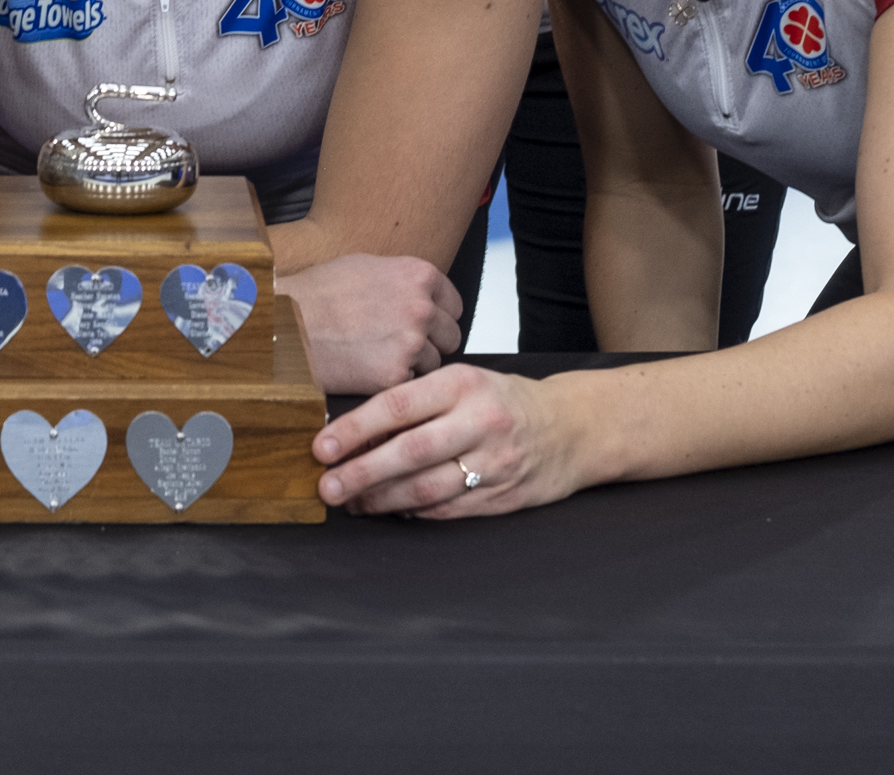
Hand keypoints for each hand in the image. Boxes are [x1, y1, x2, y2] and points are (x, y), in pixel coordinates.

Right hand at [274, 252, 462, 392]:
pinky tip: (365, 370)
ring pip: (433, 364)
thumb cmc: (317, 293)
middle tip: (398, 347)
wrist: (285, 323)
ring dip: (412, 366)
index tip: (423, 327)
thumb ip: (403, 280)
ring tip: (375, 357)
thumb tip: (423, 294)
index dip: (438, 318)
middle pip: (450, 337)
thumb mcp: (365, 267)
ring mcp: (411, 342)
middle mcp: (421, 307)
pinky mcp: (395, 375)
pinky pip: (409, 384)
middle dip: (430, 344)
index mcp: (418, 275)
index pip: (454, 305)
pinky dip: (391, 383)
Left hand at [312, 364, 582, 517]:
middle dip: (361, 473)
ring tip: (352, 502)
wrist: (572, 428)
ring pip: (426, 489)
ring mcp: (494, 463)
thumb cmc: (503, 400)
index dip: (354, 430)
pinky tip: (390, 510)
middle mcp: (479, 422)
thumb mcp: (462, 381)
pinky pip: (448, 510)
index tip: (321, 447)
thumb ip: (415, 401)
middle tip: (327, 486)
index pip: (397, 406)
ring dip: (381, 500)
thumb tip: (354, 431)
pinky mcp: (503, 497)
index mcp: (462, 384)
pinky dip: (414, 512)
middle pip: (409, 453)